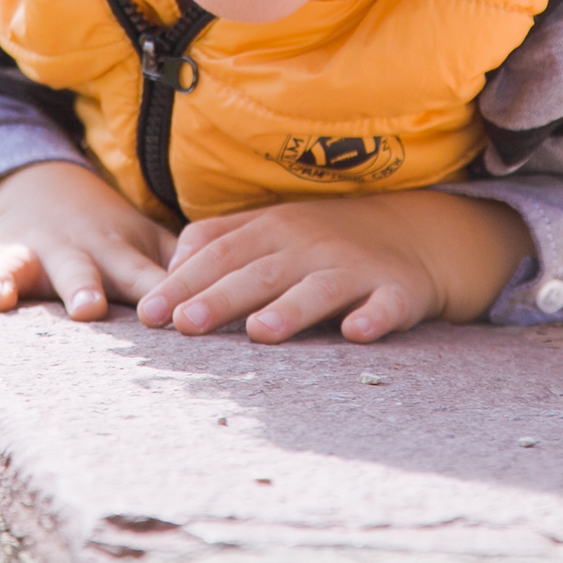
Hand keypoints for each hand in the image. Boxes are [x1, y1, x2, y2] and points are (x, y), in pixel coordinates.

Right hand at [0, 161, 175, 322]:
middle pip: (79, 273)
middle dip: (82, 288)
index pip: (146, 279)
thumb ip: (188, 266)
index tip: (175, 319)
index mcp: (118, 254)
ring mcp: (25, 252)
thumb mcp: (152, 244)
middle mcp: (71, 254)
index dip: (160, 295)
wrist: (50, 191)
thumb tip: (245, 290)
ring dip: (5, 284)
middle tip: (88, 309)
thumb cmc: (112, 235)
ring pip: (13, 268)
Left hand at [137, 191, 531, 344]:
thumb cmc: (321, 241)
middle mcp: (309, 245)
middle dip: (219, 298)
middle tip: (183, 324)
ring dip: (290, 309)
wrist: (414, 232)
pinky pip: (386, 305)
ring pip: (318, 289)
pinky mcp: (397, 291)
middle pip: (258, 272)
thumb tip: (165, 272)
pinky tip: (357, 332)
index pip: (218, 254)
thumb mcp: (267, 229)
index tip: (147, 314)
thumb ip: (216, 241)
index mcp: (272, 230)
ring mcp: (355, 267)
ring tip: (259, 332)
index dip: (182, 283)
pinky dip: (374, 316)